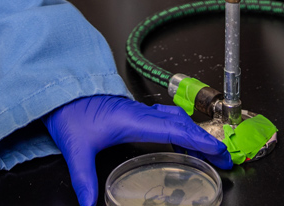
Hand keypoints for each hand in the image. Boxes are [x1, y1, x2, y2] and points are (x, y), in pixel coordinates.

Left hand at [43, 95, 231, 205]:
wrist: (58, 90)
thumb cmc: (68, 112)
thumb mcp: (75, 148)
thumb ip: (83, 177)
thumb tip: (88, 202)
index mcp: (132, 120)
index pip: (174, 130)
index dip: (199, 141)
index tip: (219, 151)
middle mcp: (139, 113)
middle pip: (182, 124)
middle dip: (206, 140)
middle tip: (225, 158)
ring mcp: (138, 111)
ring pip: (175, 119)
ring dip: (194, 134)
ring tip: (208, 152)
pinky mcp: (133, 113)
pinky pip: (166, 119)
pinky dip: (180, 130)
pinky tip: (179, 142)